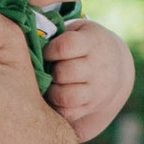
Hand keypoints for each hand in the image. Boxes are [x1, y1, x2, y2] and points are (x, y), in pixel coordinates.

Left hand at [48, 17, 136, 137]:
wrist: (114, 65)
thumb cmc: (84, 43)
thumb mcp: (77, 30)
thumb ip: (56, 32)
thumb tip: (29, 39)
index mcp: (92, 42)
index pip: (66, 46)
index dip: (50, 50)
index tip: (46, 53)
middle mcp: (96, 67)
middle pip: (64, 72)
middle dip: (50, 72)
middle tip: (46, 70)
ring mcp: (96, 89)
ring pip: (67, 96)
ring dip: (52, 91)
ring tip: (50, 84)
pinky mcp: (91, 106)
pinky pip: (69, 113)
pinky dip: (57, 108)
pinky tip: (54, 98)